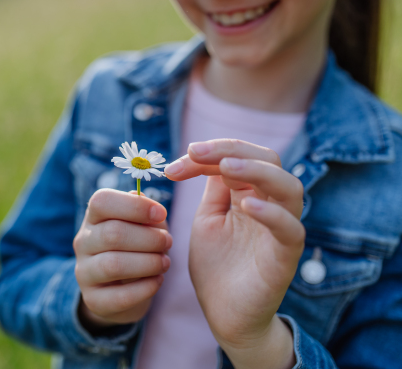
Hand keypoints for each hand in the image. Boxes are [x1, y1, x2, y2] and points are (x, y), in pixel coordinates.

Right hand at [73, 189, 171, 329]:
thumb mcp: (142, 227)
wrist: (121, 290)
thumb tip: (154, 212)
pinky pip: (120, 296)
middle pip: (112, 234)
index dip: (134, 206)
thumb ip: (147, 216)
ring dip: (148, 263)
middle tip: (168, 242)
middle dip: (149, 238)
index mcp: (94, 217)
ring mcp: (84, 272)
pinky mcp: (93, 300)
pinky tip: (158, 281)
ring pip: (113, 265)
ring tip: (165, 262)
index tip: (161, 214)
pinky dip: (145, 288)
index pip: (101, 201)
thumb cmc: (136, 248)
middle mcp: (83, 242)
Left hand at [165, 139, 303, 368]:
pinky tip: (247, 205)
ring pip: (288, 187)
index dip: (208, 153)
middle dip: (230, 149)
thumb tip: (203, 155)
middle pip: (268, 159)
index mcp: (249, 195)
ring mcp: (281, 230)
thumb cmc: (217, 267)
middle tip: (195, 152)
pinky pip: (290, 229)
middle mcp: (270, 206)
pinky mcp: (286, 256)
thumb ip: (213, 190)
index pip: (238, 157)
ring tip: (225, 166)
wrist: (225, 315)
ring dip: (256, 170)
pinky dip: (272, 213)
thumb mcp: (208, 220)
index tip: (173, 166)